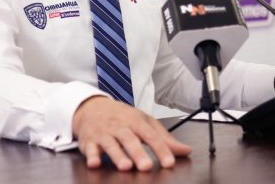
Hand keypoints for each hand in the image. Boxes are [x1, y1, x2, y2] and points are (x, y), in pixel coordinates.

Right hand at [72, 96, 190, 170]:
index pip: (150, 135)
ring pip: (110, 144)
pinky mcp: (89, 141)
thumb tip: (185, 151)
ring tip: (125, 166)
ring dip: (117, 155)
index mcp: (135, 122)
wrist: (91, 107)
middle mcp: (119, 127)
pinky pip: (89, 149)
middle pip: (129, 139)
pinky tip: (94, 163)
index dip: (160, 149)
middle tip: (146, 166)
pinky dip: (91, 156)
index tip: (169, 162)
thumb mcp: (143, 122)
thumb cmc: (121, 116)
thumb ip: (164, 138)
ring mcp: (103, 134)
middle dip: (137, 153)